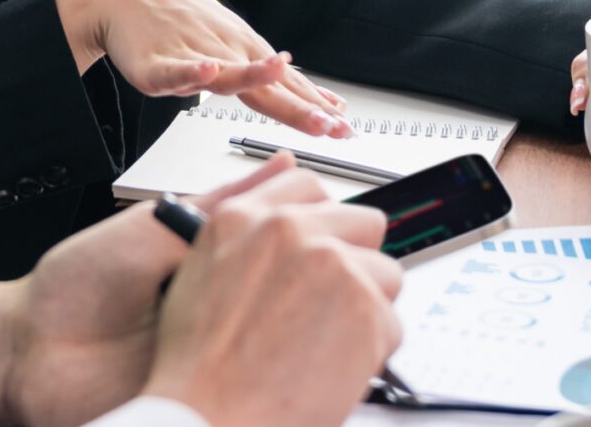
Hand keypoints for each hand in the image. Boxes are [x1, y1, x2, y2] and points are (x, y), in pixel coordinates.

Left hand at [0, 155, 400, 426]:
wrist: (32, 354)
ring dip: (330, 324)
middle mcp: (225, 295)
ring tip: (360, 311)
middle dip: (342, 278)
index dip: (331, 227)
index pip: (293, 230)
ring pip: (298, 333)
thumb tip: (286, 163)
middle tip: (373, 269)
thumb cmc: (78, 284)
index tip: (366, 225)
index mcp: (214, 250)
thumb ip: (222, 206)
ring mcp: (222, 340)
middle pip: (306, 283)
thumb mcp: (152, 227)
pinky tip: (318, 361)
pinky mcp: (214, 381)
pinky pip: (269, 379)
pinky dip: (300, 373)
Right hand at [55, 0, 351, 137]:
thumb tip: (310, 94)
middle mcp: (226, 52)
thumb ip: (266, 76)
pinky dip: (191, 72)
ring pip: (227, 73)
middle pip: (268, 86)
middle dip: (300, 107)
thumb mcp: (230, 43)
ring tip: (277, 73)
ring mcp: (193, 55)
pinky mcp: (155, 64)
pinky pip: (175, 71)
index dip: (316, 108)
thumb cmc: (178, 20)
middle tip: (329, 123)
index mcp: (245, 53)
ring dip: (253, 75)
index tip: (344, 126)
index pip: (288, 87)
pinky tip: (207, 72)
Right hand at [141, 160, 403, 426]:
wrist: (205, 418)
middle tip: (329, 305)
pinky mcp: (364, 306)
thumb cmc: (198, 367)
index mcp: (244, 218)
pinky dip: (372, 351)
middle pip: (361, 222)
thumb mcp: (199, 276)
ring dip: (366, 308)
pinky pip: (392, 323)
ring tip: (325, 344)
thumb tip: (280, 208)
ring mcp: (331, 264)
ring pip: (384, 274)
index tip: (326, 242)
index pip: (307, 185)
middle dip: (354, 261)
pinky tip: (333, 367)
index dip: (323, 221)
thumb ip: (244, 237)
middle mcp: (290, 230)